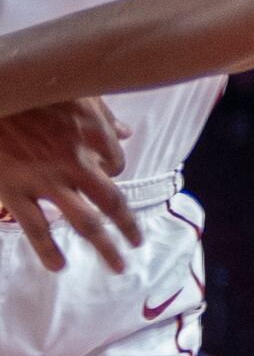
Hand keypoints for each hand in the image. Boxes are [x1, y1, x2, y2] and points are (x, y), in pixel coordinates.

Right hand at [0, 99, 135, 268]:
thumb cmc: (31, 89)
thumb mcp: (74, 92)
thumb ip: (102, 115)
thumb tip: (126, 132)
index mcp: (92, 134)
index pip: (116, 163)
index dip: (114, 171)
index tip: (107, 174)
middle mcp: (76, 162)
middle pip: (113, 201)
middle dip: (128, 226)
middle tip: (137, 244)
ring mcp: (46, 180)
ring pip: (85, 222)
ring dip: (104, 246)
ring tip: (118, 266)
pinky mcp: (14, 191)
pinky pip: (36, 227)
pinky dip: (48, 249)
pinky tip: (59, 265)